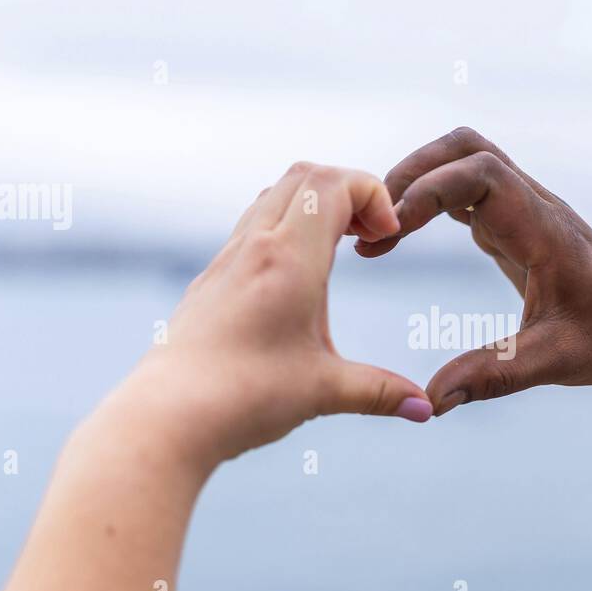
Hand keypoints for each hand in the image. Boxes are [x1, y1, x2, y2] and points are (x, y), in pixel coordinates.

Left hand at [125, 162, 432, 468]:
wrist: (166, 416)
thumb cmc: (244, 399)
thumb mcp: (323, 392)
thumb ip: (380, 392)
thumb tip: (425, 409)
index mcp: (289, 259)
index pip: (335, 183)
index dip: (374, 194)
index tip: (388, 239)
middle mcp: (255, 246)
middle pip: (306, 174)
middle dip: (349, 191)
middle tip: (372, 236)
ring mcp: (228, 260)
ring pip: (275, 195)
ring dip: (315, 205)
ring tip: (341, 249)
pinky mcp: (212, 280)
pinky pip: (252, 225)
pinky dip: (287, 226)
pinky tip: (299, 277)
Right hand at [356, 127, 591, 414]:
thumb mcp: (556, 362)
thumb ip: (495, 376)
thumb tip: (434, 399)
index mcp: (544, 230)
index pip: (483, 174)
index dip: (431, 190)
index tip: (391, 231)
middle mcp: (533, 206)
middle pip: (466, 148)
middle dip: (412, 172)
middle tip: (373, 223)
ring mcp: (522, 209)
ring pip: (462, 159)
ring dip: (416, 180)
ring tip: (378, 231)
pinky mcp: (512, 222)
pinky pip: (463, 188)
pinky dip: (426, 199)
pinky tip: (398, 235)